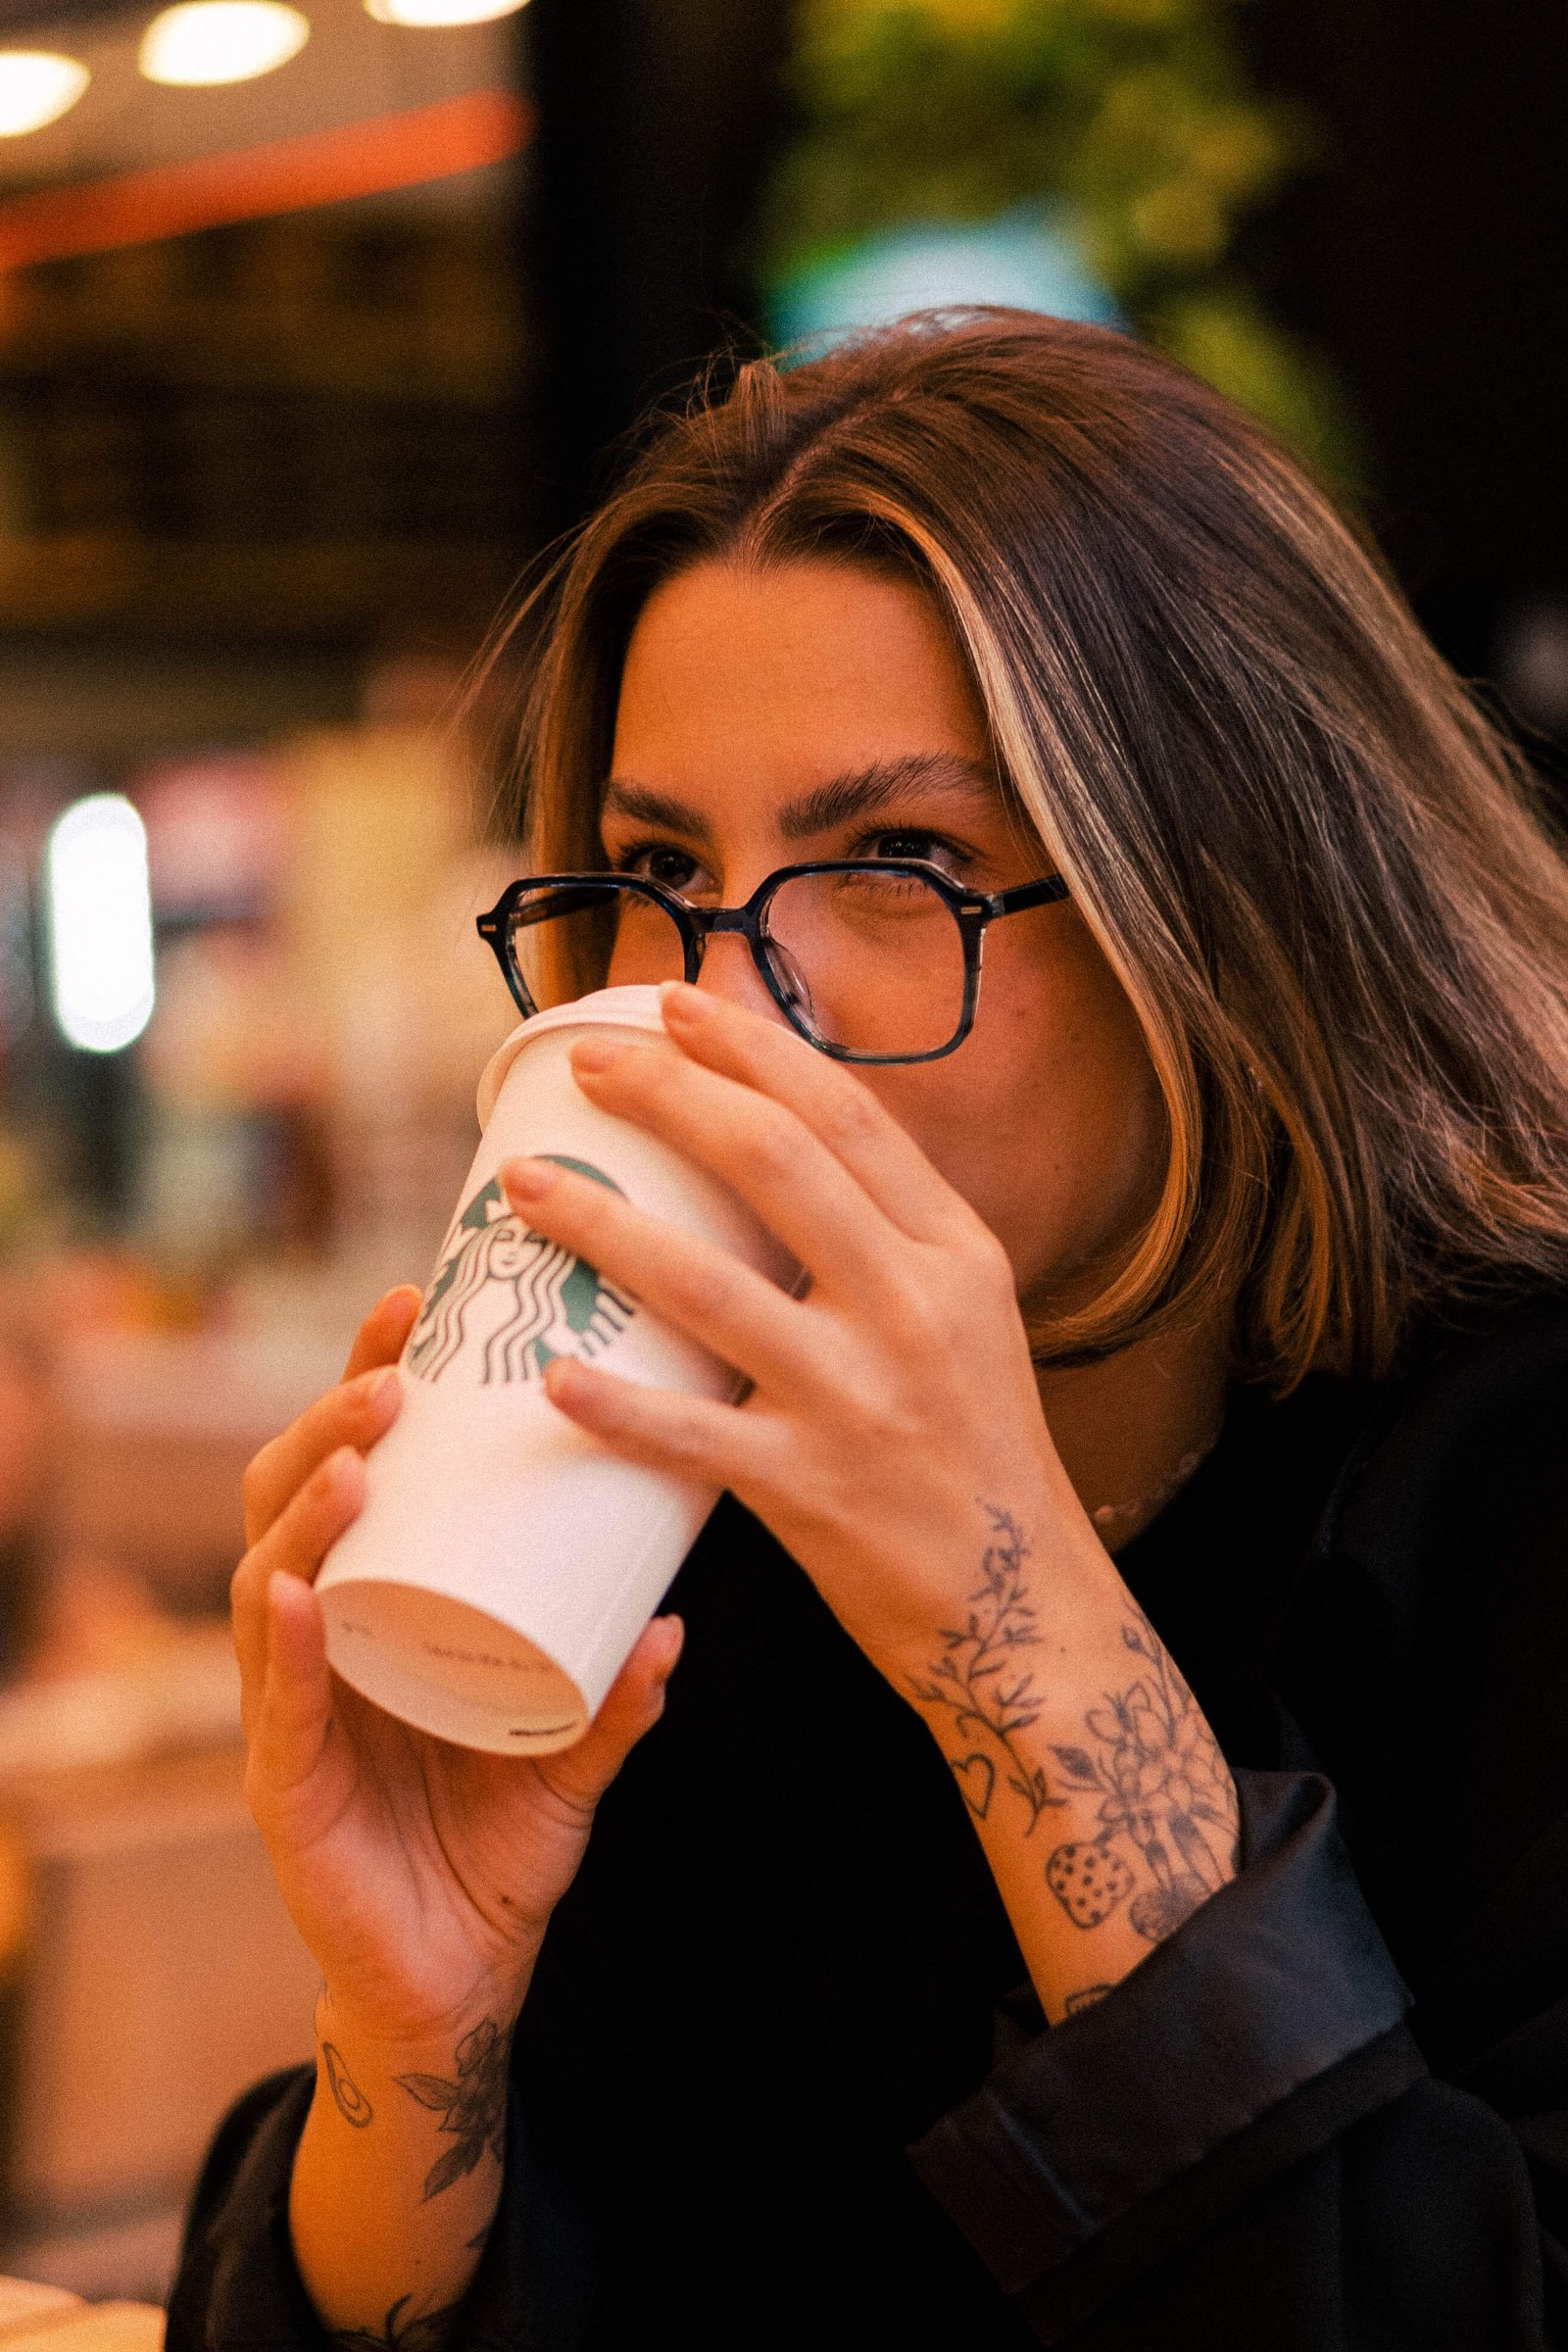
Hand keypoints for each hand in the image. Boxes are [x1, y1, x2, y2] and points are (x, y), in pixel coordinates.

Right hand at [232, 1286, 682, 2045]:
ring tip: (361, 1462)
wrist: (460, 1981)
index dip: (368, 1379)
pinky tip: (300, 1593)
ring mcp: (292, 1710)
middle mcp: (320, 1638)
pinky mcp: (285, 1788)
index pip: (354, 1466)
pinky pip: (282, 1704)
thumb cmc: (500, 1843)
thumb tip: (678, 1627)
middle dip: (331, 1424)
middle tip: (396, 1377)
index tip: (416, 1301)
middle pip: (289, 1498)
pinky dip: (291, 1644)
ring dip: (306, 1511)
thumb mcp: (575, 1754)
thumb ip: (621, 1699)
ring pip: (269, 1584)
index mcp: (378, 1604)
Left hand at [499, 985, 1100, 1693]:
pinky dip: (617, 1406)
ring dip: (604, 1226)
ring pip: (711, 1286)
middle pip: (775, 1166)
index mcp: (954, 1253)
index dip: (754, 1050)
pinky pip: (694, 1437)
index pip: (849, 1118)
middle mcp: (914, 1308)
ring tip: (526, 1187)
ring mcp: (861, 1399)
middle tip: (587, 1066)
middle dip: (668, 1098)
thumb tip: (769, 1154)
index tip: (676, 1005)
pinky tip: (551, 1378)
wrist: (1022, 1609)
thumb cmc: (975, 1453)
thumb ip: (886, 1243)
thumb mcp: (966, 1320)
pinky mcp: (813, 1490)